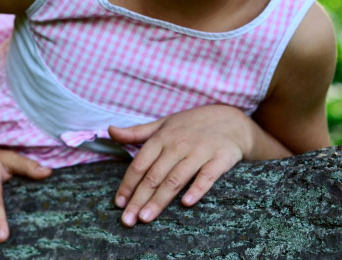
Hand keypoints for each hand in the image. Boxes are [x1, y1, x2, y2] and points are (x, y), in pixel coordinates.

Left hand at [108, 105, 253, 226]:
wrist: (231, 120)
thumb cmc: (192, 124)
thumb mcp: (164, 124)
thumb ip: (136, 132)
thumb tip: (110, 130)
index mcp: (163, 137)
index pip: (141, 163)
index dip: (128, 184)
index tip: (119, 203)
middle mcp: (179, 144)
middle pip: (155, 175)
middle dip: (139, 199)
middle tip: (128, 220)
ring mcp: (199, 151)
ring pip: (176, 179)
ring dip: (160, 200)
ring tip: (146, 218)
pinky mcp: (219, 159)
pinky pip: (207, 176)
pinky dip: (197, 189)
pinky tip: (186, 203)